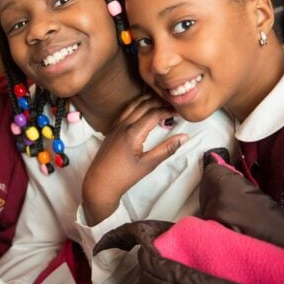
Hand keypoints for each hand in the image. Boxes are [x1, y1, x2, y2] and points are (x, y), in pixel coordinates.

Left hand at [82, 95, 188, 224]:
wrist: (99, 183)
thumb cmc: (124, 176)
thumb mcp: (148, 164)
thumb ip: (167, 149)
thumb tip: (184, 137)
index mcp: (133, 132)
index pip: (154, 113)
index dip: (169, 110)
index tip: (180, 111)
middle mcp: (123, 125)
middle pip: (145, 105)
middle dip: (160, 102)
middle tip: (174, 104)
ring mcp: (116, 125)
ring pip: (134, 105)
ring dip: (148, 101)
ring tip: (162, 102)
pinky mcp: (112, 129)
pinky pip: (126, 111)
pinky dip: (138, 105)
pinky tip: (144, 108)